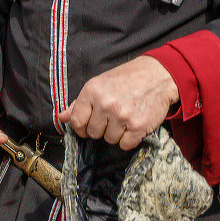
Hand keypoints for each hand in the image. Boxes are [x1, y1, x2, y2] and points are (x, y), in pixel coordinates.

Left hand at [58, 56, 177, 149]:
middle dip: (101, 128)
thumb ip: (79, 103)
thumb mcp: (98, 85)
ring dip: (116, 133)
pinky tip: (133, 125)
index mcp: (91, 91)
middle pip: (93, 133)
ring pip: (109, 139)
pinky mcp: (138, 126)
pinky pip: (125, 145)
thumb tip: (61, 118)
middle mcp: (105, 103)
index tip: (88, 125)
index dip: (81, 127)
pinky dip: (129, 139)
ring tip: (124, 118)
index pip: (77, 122)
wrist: (157, 75)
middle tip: (112, 117)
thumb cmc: (126, 79)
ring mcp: (122, 116)